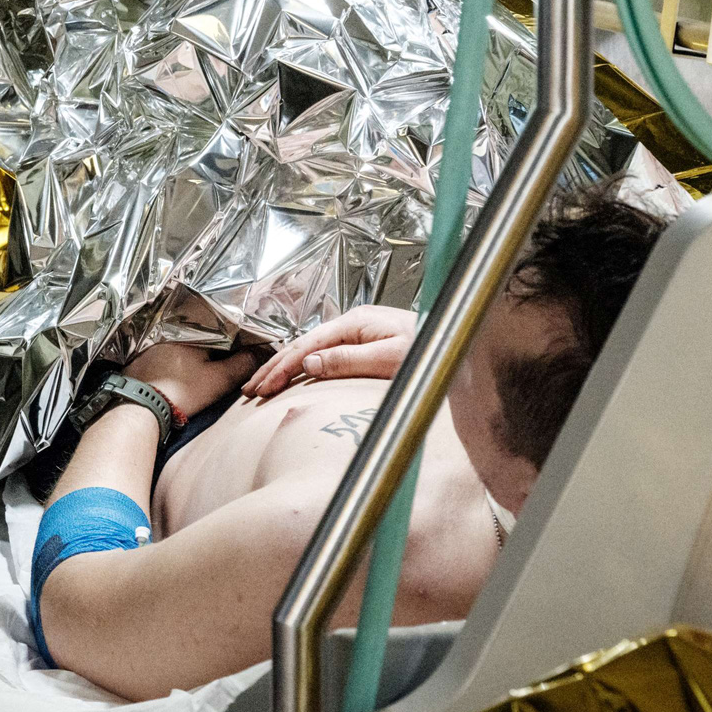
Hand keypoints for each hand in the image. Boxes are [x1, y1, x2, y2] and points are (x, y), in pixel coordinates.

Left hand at [124, 340, 261, 421]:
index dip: (233, 337)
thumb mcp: (218, 380)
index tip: (241, 349)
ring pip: (179, 343)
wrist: (138, 408)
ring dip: (191, 351)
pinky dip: (173, 359)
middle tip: (224, 358)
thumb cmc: (183, 392)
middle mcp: (167, 331)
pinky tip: (178, 371)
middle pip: (198, 334)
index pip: (219, 326)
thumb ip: (241, 365)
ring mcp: (150, 344)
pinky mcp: (138, 358)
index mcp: (189, 331)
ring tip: (201, 365)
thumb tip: (257, 353)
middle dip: (212, 343)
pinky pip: (163, 353)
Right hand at [241, 305, 417, 396]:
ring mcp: (359, 333)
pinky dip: (303, 367)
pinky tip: (294, 376)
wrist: (460, 345)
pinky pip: (325, 355)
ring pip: (312, 350)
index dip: (281, 368)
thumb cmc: (434, 353)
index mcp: (356, 323)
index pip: (307, 346)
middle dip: (274, 367)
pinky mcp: (365, 344)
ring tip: (264, 384)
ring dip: (286, 368)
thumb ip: (348, 360)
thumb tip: (308, 364)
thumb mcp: (391, 359)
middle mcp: (354, 324)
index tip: (262, 387)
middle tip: (251, 389)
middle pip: (304, 346)